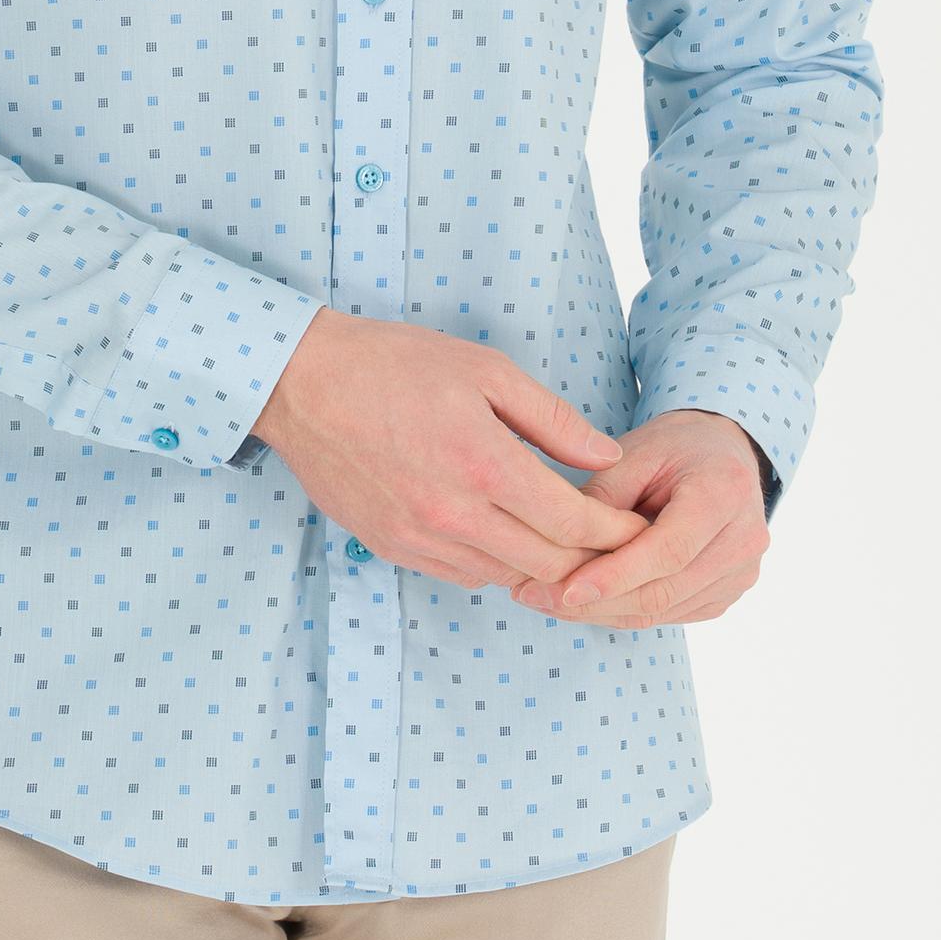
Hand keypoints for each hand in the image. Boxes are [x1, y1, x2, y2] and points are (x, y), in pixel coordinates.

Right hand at [252, 308, 651, 591]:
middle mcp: (454, 514)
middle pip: (547, 564)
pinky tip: (500, 532)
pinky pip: (461, 573)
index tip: (636, 527)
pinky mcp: (391, 548)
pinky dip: (492, 561)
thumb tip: (606, 458)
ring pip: (505, 575)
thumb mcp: (485, 369)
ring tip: (559, 535)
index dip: (615, 532)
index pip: (573, 524)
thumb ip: (552, 420)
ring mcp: (419, 538)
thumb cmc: (396, 364)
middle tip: (611, 540)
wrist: (304, 384)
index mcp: (485, 465)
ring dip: (540, 562)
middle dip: (589, 557)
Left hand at [502, 409, 770, 627]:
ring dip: (601, 612)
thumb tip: (558, 548)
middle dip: (596, 601)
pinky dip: (623, 611)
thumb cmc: (675, 447)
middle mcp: (744, 539)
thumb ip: (602, 499)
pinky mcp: (725, 594)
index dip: (615, 575)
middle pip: (664, 590)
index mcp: (725, 491)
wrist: (722, 454)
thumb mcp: (634, 452)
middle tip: (533, 596)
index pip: (668, 550)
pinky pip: (669, 614)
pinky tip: (582, 602)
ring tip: (544, 599)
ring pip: (663, 611)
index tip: (564, 589)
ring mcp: (740, 573)